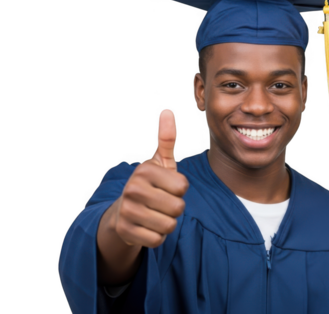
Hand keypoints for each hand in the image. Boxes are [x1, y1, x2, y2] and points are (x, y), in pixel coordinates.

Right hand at [113, 109, 187, 247]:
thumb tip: (167, 111)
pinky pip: (158, 240)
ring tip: (155, 214)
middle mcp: (133, 188)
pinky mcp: (126, 232)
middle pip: (178, 208)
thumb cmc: (151, 184)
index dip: (180, 189)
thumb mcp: (160, 162)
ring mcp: (127, 211)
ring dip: (167, 223)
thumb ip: (166, 139)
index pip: (183, 186)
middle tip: (161, 203)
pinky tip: (147, 227)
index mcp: (144, 170)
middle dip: (175, 208)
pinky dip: (157, 236)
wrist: (123, 211)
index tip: (167, 186)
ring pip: (169, 225)